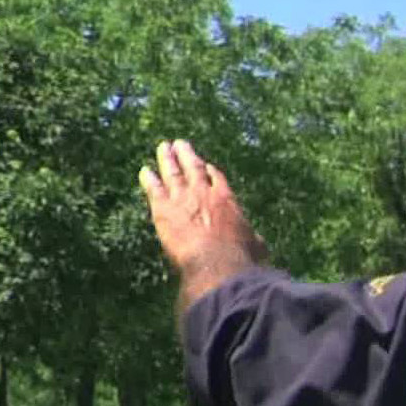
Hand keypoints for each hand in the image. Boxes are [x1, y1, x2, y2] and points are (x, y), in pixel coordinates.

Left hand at [139, 139, 268, 278]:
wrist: (217, 261)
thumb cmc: (238, 256)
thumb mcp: (255, 247)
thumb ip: (255, 241)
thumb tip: (260, 244)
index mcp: (226, 199)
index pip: (217, 179)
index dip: (210, 171)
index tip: (206, 165)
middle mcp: (204, 193)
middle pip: (193, 168)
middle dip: (186, 155)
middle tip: (180, 144)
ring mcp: (183, 198)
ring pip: (173, 172)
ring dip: (167, 159)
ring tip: (163, 147)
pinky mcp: (164, 209)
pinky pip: (154, 189)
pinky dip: (149, 179)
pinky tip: (144, 171)